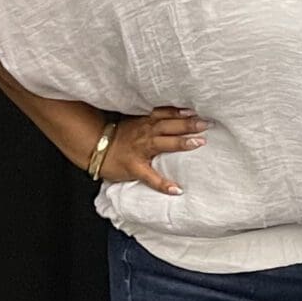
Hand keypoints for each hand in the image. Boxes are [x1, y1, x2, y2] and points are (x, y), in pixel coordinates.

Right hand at [90, 106, 206, 194]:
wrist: (95, 149)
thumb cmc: (119, 137)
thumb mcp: (137, 124)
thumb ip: (155, 121)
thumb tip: (180, 117)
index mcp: (146, 123)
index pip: (166, 114)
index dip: (181, 112)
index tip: (198, 111)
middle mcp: (145, 133)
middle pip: (168, 126)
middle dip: (187, 124)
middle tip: (206, 124)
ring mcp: (140, 150)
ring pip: (162, 143)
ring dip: (181, 142)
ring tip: (198, 143)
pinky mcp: (135, 167)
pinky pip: (150, 177)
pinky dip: (163, 183)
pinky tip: (176, 189)